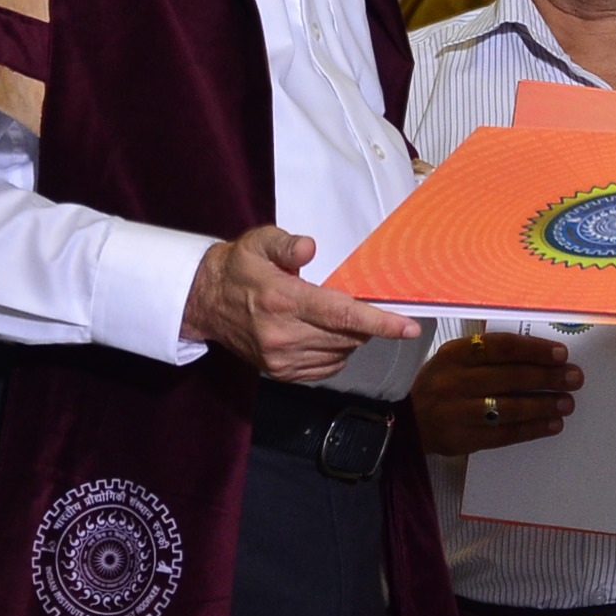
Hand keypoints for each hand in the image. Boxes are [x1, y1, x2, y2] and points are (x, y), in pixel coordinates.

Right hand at [181, 224, 421, 381]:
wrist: (206, 303)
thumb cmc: (239, 269)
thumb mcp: (258, 242)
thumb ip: (286, 243)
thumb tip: (310, 248)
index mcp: (282, 300)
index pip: (342, 315)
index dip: (380, 322)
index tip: (409, 327)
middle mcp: (283, 335)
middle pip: (348, 337)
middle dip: (369, 324)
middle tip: (368, 305)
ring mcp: (281, 359)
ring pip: (341, 354)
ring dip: (352, 337)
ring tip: (338, 316)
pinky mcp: (281, 373)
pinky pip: (327, 368)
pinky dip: (338, 352)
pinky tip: (327, 334)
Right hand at [409, 332, 582, 457]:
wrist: (405, 424)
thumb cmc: (438, 385)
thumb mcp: (452, 360)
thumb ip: (487, 354)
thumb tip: (538, 353)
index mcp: (455, 354)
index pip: (501, 348)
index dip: (534, 350)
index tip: (560, 354)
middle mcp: (455, 381)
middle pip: (510, 377)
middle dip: (548, 377)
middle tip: (575, 378)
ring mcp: (458, 412)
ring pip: (510, 407)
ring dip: (544, 405)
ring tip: (568, 403)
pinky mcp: (463, 439)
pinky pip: (504, 434)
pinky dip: (531, 429)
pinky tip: (552, 425)